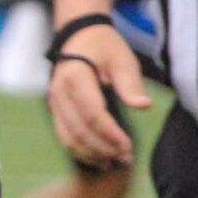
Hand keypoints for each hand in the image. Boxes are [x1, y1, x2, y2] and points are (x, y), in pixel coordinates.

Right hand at [47, 19, 149, 169]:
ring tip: (113, 162)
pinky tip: (98, 158)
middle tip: (125, 158)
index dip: (109, 133)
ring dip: (91, 153)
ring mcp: (54, 103)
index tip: (128, 145)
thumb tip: (143, 106)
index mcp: (76, 77)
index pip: (92, 113)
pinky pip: (64, 136)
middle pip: (79, 130)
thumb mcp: (122, 59)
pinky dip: (80, 150)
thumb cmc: (104, 46)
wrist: (79, 35)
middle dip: (102, 147)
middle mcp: (59, 92)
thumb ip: (130, 84)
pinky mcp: (55, 110)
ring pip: (68, 137)